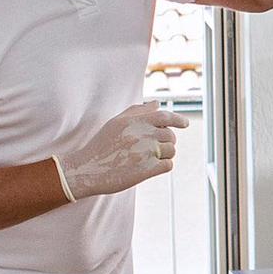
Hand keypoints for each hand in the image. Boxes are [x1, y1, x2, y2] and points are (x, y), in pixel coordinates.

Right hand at [55, 102, 190, 199]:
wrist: (86, 170)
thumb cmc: (101, 146)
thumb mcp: (116, 123)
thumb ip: (137, 111)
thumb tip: (157, 103)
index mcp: (135, 121)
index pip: (164, 116)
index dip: (178, 119)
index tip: (185, 124)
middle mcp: (142, 134)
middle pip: (170, 136)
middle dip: (166, 142)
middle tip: (151, 149)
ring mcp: (146, 151)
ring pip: (171, 151)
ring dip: (164, 155)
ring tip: (146, 159)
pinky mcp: (147, 169)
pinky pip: (168, 165)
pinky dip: (162, 166)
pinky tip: (149, 168)